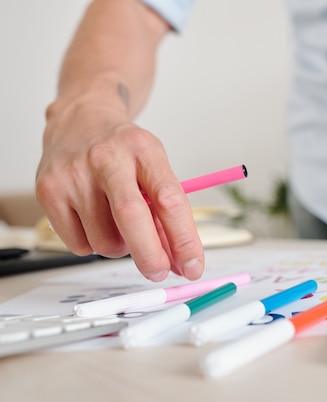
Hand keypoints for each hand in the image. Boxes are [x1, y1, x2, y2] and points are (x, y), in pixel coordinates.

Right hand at [36, 101, 204, 280]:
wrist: (80, 121)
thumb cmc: (124, 151)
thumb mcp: (154, 168)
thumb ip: (166, 213)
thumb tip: (179, 262)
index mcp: (144, 150)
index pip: (169, 200)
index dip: (184, 239)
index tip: (193, 266)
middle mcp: (108, 158)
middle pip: (132, 217)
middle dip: (150, 255)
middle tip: (160, 272)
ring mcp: (74, 174)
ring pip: (104, 241)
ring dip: (120, 247)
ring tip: (118, 224)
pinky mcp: (48, 191)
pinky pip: (79, 245)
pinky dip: (93, 244)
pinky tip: (93, 219)